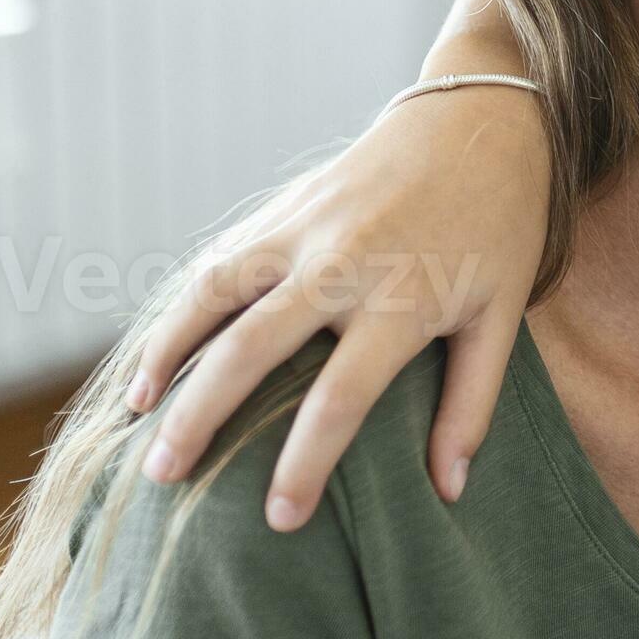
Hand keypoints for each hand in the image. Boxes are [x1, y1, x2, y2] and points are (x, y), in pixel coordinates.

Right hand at [123, 83, 551, 529]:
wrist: (480, 119)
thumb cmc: (499, 227)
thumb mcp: (502, 315)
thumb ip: (471, 404)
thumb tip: (448, 490)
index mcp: (404, 299)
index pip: (341, 398)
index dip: (306, 464)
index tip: (279, 519)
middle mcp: (343, 264)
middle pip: (252, 350)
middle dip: (201, 419)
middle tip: (165, 480)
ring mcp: (305, 229)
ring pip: (214, 296)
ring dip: (168, 354)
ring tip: (136, 416)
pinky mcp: (285, 207)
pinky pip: (219, 260)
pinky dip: (181, 306)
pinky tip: (159, 351)